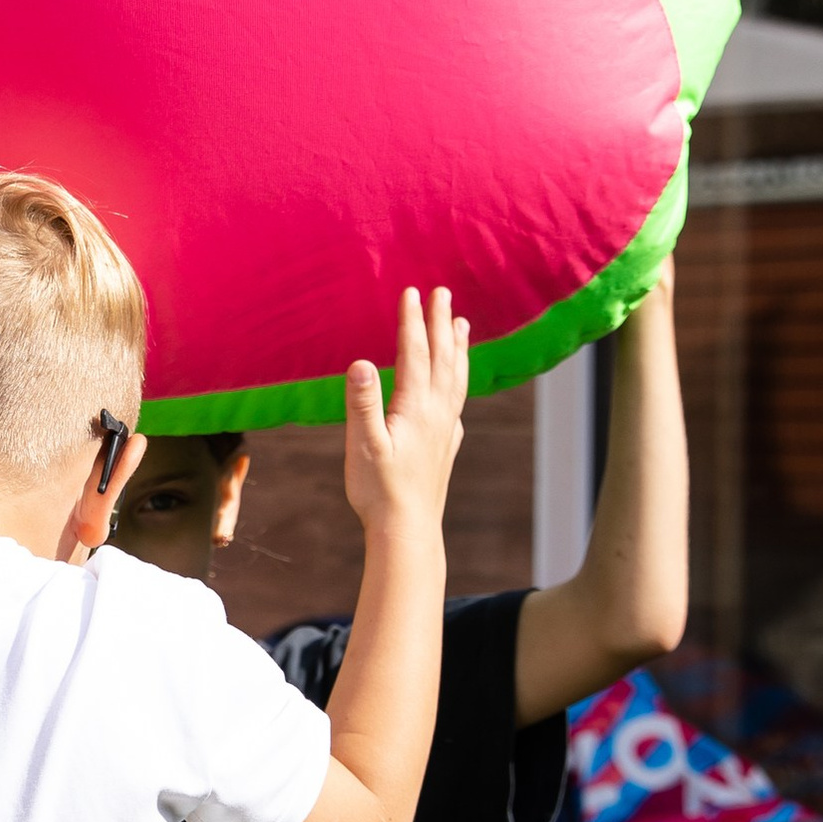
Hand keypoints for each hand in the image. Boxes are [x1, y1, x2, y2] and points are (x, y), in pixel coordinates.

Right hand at [344, 287, 467, 534]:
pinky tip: (457, 387)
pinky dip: (460, 383)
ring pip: (456, 378)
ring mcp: (446, 429)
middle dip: (441, 323)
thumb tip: (361, 362)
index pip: (415, 354)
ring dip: (458, 348)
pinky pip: (458, 402)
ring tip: (462, 324)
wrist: (407, 530)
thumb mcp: (364, 445)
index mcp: (416, 407)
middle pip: (442, 358)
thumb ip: (362, 402)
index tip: (412, 291)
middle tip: (443, 293)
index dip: (412, 321)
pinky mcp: (447, 446)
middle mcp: (438, 413)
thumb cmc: (379, 490)